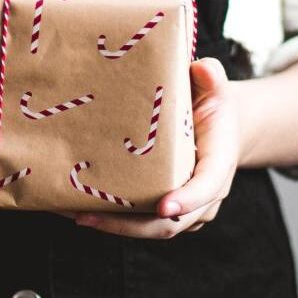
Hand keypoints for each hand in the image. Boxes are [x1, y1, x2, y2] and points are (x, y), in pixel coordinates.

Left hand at [69, 57, 239, 237]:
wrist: (219, 128)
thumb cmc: (212, 105)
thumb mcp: (215, 88)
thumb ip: (211, 76)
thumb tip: (201, 68)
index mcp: (219, 165)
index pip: (206, 188)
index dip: (187, 200)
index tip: (163, 206)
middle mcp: (205, 197)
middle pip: (171, 222)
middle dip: (131, 225)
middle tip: (89, 217)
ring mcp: (187, 210)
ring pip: (154, 229)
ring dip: (116, 227)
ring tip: (78, 215)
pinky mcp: (166, 212)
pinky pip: (143, 225)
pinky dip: (116, 222)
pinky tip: (82, 211)